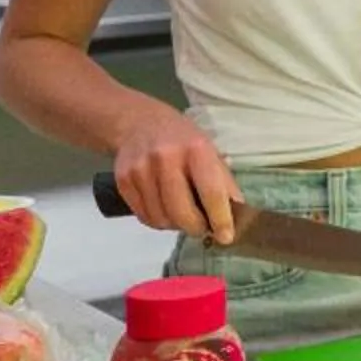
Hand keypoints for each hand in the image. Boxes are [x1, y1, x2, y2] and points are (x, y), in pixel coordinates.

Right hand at [111, 104, 241, 241]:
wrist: (139, 123)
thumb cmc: (182, 140)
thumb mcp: (211, 152)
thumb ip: (224, 183)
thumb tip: (237, 216)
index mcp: (196, 149)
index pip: (211, 192)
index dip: (220, 219)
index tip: (226, 237)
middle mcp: (166, 158)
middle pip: (181, 211)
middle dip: (196, 228)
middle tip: (204, 229)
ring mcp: (140, 170)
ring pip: (161, 218)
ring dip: (176, 226)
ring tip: (184, 218)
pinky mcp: (123, 181)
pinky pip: (143, 216)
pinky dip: (158, 221)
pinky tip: (166, 211)